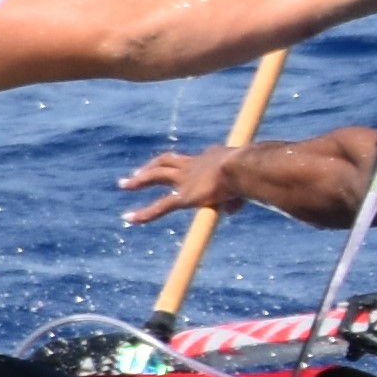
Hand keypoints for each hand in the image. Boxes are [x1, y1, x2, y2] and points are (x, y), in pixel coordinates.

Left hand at [118, 144, 251, 227]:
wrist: (243, 167)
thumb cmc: (252, 171)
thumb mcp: (246, 183)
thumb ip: (237, 196)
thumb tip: (232, 208)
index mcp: (211, 157)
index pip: (193, 160)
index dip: (186, 165)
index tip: (178, 168)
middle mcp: (193, 164)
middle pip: (166, 161)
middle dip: (151, 166)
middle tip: (137, 172)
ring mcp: (186, 178)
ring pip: (156, 176)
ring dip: (139, 180)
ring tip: (124, 184)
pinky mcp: (184, 196)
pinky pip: (160, 206)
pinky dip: (144, 213)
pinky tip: (130, 219)